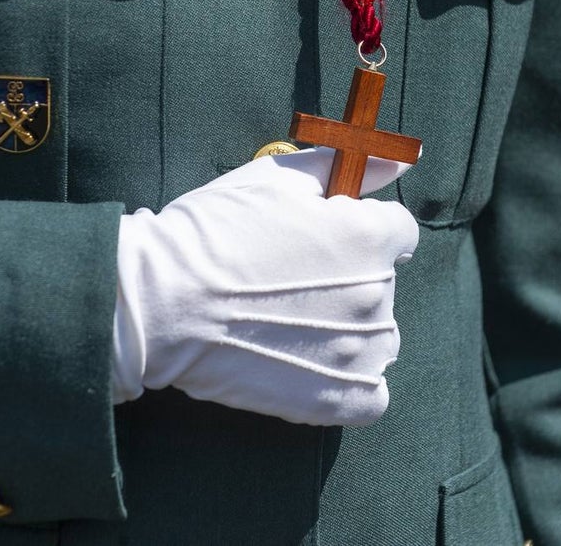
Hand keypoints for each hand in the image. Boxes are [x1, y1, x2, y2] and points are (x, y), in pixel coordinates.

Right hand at [114, 148, 418, 425]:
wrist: (160, 302)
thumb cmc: (212, 231)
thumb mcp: (278, 179)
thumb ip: (348, 166)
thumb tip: (400, 161)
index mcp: (369, 237)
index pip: (398, 232)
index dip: (359, 233)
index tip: (321, 243)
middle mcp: (377, 293)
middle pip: (383, 284)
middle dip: (349, 280)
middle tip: (288, 283)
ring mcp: (360, 351)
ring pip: (379, 338)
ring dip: (349, 331)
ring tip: (292, 326)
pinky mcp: (340, 399)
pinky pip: (371, 395)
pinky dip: (349, 385)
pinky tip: (307, 366)